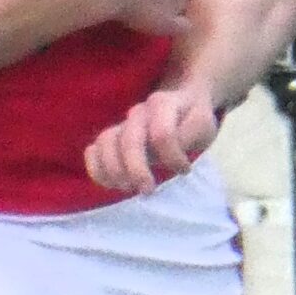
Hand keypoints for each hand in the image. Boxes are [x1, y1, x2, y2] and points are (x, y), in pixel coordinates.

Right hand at [85, 85, 219, 193]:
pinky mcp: (111, 139)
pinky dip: (97, 169)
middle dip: (137, 169)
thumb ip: (190, 137)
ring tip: (128, 188)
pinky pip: (92, 151)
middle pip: (130, 139)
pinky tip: (111, 184)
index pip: (162, 134)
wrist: (181, 104)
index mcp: (162, 104)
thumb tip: (172, 159)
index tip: (185, 170)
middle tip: (147, 190)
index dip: (172, 157)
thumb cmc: (191, 120)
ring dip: (114, 170)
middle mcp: (138, 112)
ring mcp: (121, 124)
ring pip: (105, 142)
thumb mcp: (202, 126)